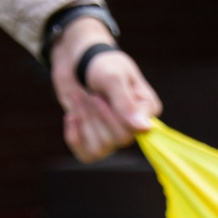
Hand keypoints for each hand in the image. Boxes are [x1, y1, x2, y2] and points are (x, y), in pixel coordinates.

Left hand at [49, 15, 160, 162]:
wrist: (76, 61)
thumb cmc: (101, 64)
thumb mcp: (113, 77)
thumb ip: (126, 103)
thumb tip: (145, 129)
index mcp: (146, 110)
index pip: (133, 131)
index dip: (111, 115)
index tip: (100, 94)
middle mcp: (133, 127)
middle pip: (117, 141)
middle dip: (96, 116)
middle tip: (91, 94)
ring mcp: (113, 135)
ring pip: (100, 147)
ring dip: (85, 121)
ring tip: (82, 99)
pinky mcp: (93, 140)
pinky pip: (86, 155)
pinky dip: (74, 137)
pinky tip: (71, 116)